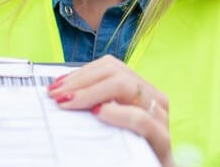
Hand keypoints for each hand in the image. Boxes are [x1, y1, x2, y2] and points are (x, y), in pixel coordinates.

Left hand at [46, 55, 173, 165]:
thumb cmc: (130, 151)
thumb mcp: (114, 122)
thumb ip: (99, 104)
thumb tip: (64, 93)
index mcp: (142, 91)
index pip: (112, 67)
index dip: (83, 72)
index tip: (58, 84)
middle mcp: (153, 98)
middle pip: (117, 73)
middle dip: (82, 80)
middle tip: (57, 94)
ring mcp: (160, 117)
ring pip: (127, 87)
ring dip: (91, 92)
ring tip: (69, 102)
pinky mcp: (162, 139)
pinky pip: (139, 118)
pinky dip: (116, 112)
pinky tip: (98, 112)